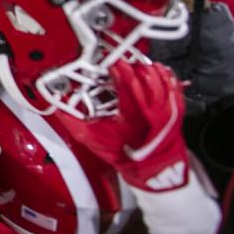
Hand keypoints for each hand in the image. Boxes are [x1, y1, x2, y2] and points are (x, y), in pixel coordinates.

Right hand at [55, 61, 188, 191]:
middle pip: (144, 76)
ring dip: (146, 69)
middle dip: (130, 66)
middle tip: (120, 63)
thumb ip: (73, 122)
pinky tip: (159, 70)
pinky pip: (175, 86)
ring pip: (160, 78)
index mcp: (130, 113)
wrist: (152, 170)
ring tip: (136, 65)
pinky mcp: (177, 109)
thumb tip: (56, 107)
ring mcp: (167, 108)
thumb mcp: (94, 140)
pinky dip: (167, 76)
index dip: (117, 68)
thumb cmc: (124, 154)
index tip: (109, 62)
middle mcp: (151, 108)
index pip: (126, 81)